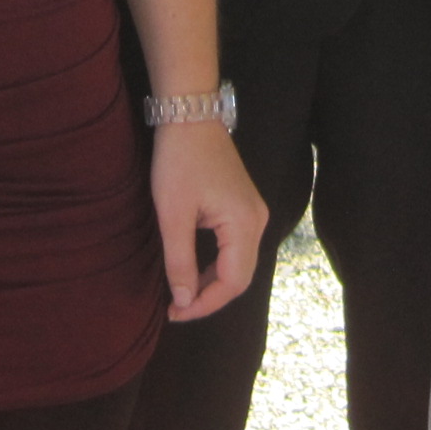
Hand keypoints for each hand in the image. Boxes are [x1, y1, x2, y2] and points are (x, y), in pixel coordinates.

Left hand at [151, 121, 267, 322]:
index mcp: (244, 224)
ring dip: (212, 283)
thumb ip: (180, 262)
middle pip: (240, 276)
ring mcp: (253, 212)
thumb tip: (184, 301)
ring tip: (181, 293)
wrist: (190, 116)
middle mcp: (257, 221)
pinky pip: (236, 248)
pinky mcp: (244, 207)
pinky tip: (194, 270)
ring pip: (239, 264)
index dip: (204, 304)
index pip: (232, 282)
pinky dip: (217, 265)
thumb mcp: (173, 215)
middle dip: (209, 297)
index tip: (175, 313)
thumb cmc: (180, 161)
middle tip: (176, 308)